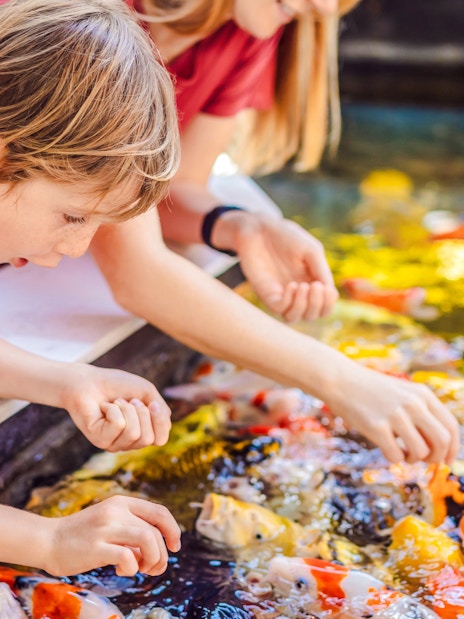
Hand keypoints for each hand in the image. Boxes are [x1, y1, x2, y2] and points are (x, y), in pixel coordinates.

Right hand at [43, 496, 180, 575]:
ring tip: (142, 568)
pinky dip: (133, 568)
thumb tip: (159, 550)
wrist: (49, 540)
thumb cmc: (83, 536)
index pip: (160, 511)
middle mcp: (116, 511)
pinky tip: (123, 570)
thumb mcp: (111, 523)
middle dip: (163, 554)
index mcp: (122, 502)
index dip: (173, 530)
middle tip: (154, 568)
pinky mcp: (96, 546)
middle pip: (156, 531)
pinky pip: (128, 557)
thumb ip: (133, 529)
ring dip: (153, 559)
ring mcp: (106, 527)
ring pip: (148, 539)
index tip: (175, 547)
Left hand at [59, 363, 170, 450]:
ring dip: (127, 410)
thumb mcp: (148, 394)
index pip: (160, 440)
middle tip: (129, 401)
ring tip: (116, 403)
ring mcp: (113, 444)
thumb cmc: (118, 386)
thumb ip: (162, 412)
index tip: (151, 402)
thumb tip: (165, 432)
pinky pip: (118, 426)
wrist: (90, 380)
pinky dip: (113, 409)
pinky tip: (103, 408)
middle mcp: (128, 443)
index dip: (159, 420)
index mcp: (142, 434)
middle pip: (148, 438)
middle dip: (141, 412)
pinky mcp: (99, 440)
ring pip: (134, 433)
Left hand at [216, 212, 337, 321]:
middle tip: (315, 286)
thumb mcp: (311, 250)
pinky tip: (291, 286)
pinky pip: (279, 310)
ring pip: (295, 317)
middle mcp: (297, 293)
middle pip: (312, 315)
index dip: (328, 303)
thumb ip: (322, 271)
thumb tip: (330, 293)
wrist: (259, 229)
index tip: (325, 287)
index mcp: (311, 283)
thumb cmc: (287, 236)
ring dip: (303, 306)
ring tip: (302, 286)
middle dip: (317, 305)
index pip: (324, 307)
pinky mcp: (266, 293)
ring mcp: (281, 294)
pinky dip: (289, 302)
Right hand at [329, 362, 459, 464]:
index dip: (453, 448)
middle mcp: (413, 404)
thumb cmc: (372, 390)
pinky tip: (386, 449)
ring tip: (402, 453)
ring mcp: (395, 415)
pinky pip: (396, 456)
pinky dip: (394, 459)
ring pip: (420, 452)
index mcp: (423, 394)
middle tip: (424, 460)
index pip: (451, 426)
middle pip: (442, 441)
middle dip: (436, 458)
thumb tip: (438, 448)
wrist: (341, 380)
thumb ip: (422, 413)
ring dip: (413, 459)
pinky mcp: (377, 427)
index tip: (446, 461)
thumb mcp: (403, 393)